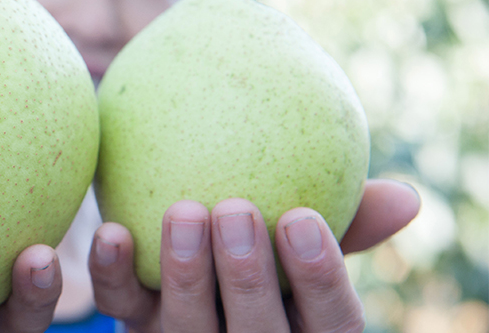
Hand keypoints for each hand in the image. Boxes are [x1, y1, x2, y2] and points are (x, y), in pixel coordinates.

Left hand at [88, 181, 420, 331]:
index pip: (329, 325)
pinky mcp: (134, 329)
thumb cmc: (270, 249)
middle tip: (236, 209)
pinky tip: (112, 229)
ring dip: (184, 272)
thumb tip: (406, 198)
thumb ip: (346, 219)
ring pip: (186, 330)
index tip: (303, 217)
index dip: (319, 279)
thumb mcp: (302, 240)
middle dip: (245, 276)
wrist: (179, 264)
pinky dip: (112, 272)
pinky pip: (120, 309)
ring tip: (184, 211)